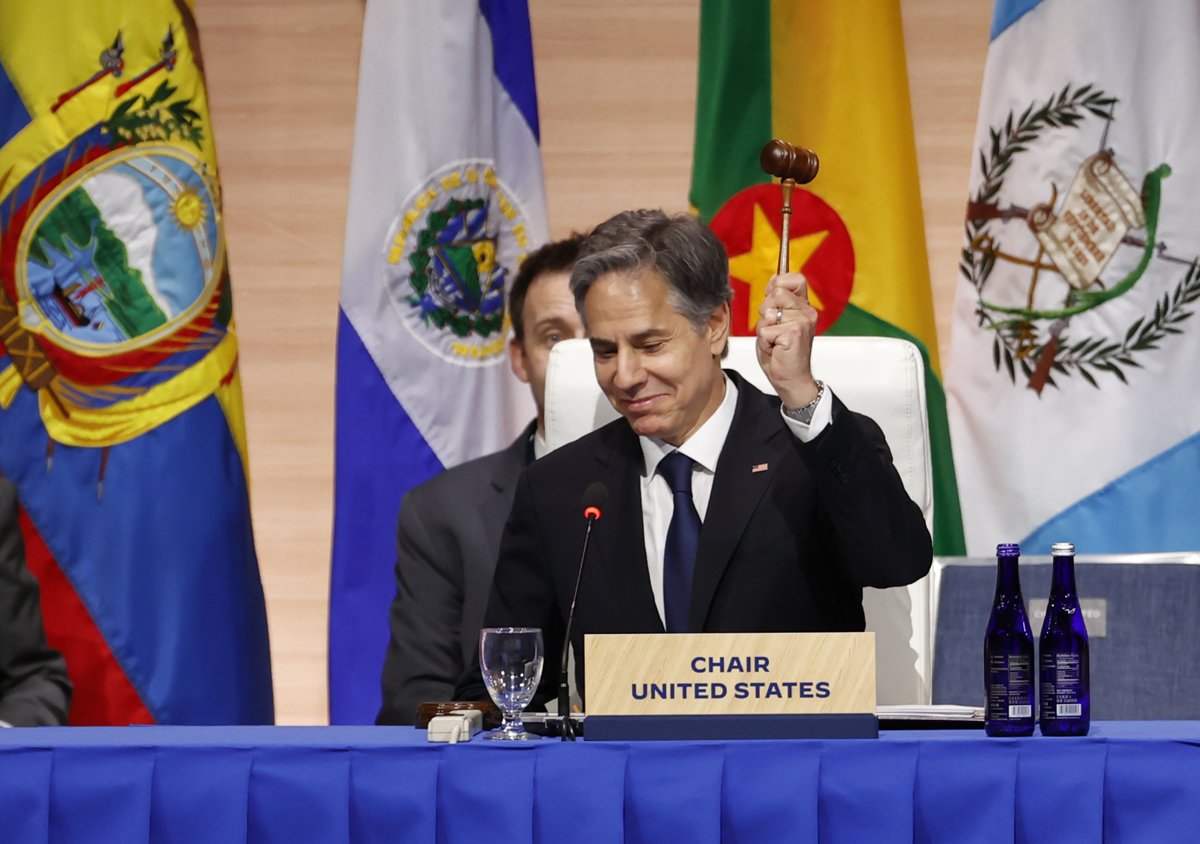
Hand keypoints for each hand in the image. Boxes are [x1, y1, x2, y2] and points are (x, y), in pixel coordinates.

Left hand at [755, 272, 819, 408]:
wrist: (791, 379)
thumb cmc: (782, 352)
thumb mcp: (777, 321)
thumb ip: (776, 302)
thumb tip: (774, 279)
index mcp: (804, 306)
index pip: (795, 279)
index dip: (778, 284)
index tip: (773, 298)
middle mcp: (806, 312)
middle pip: (776, 293)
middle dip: (766, 311)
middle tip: (773, 328)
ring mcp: (801, 322)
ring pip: (768, 312)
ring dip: (764, 328)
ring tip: (774, 340)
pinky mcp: (793, 333)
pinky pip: (765, 330)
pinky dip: (764, 341)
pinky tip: (775, 348)